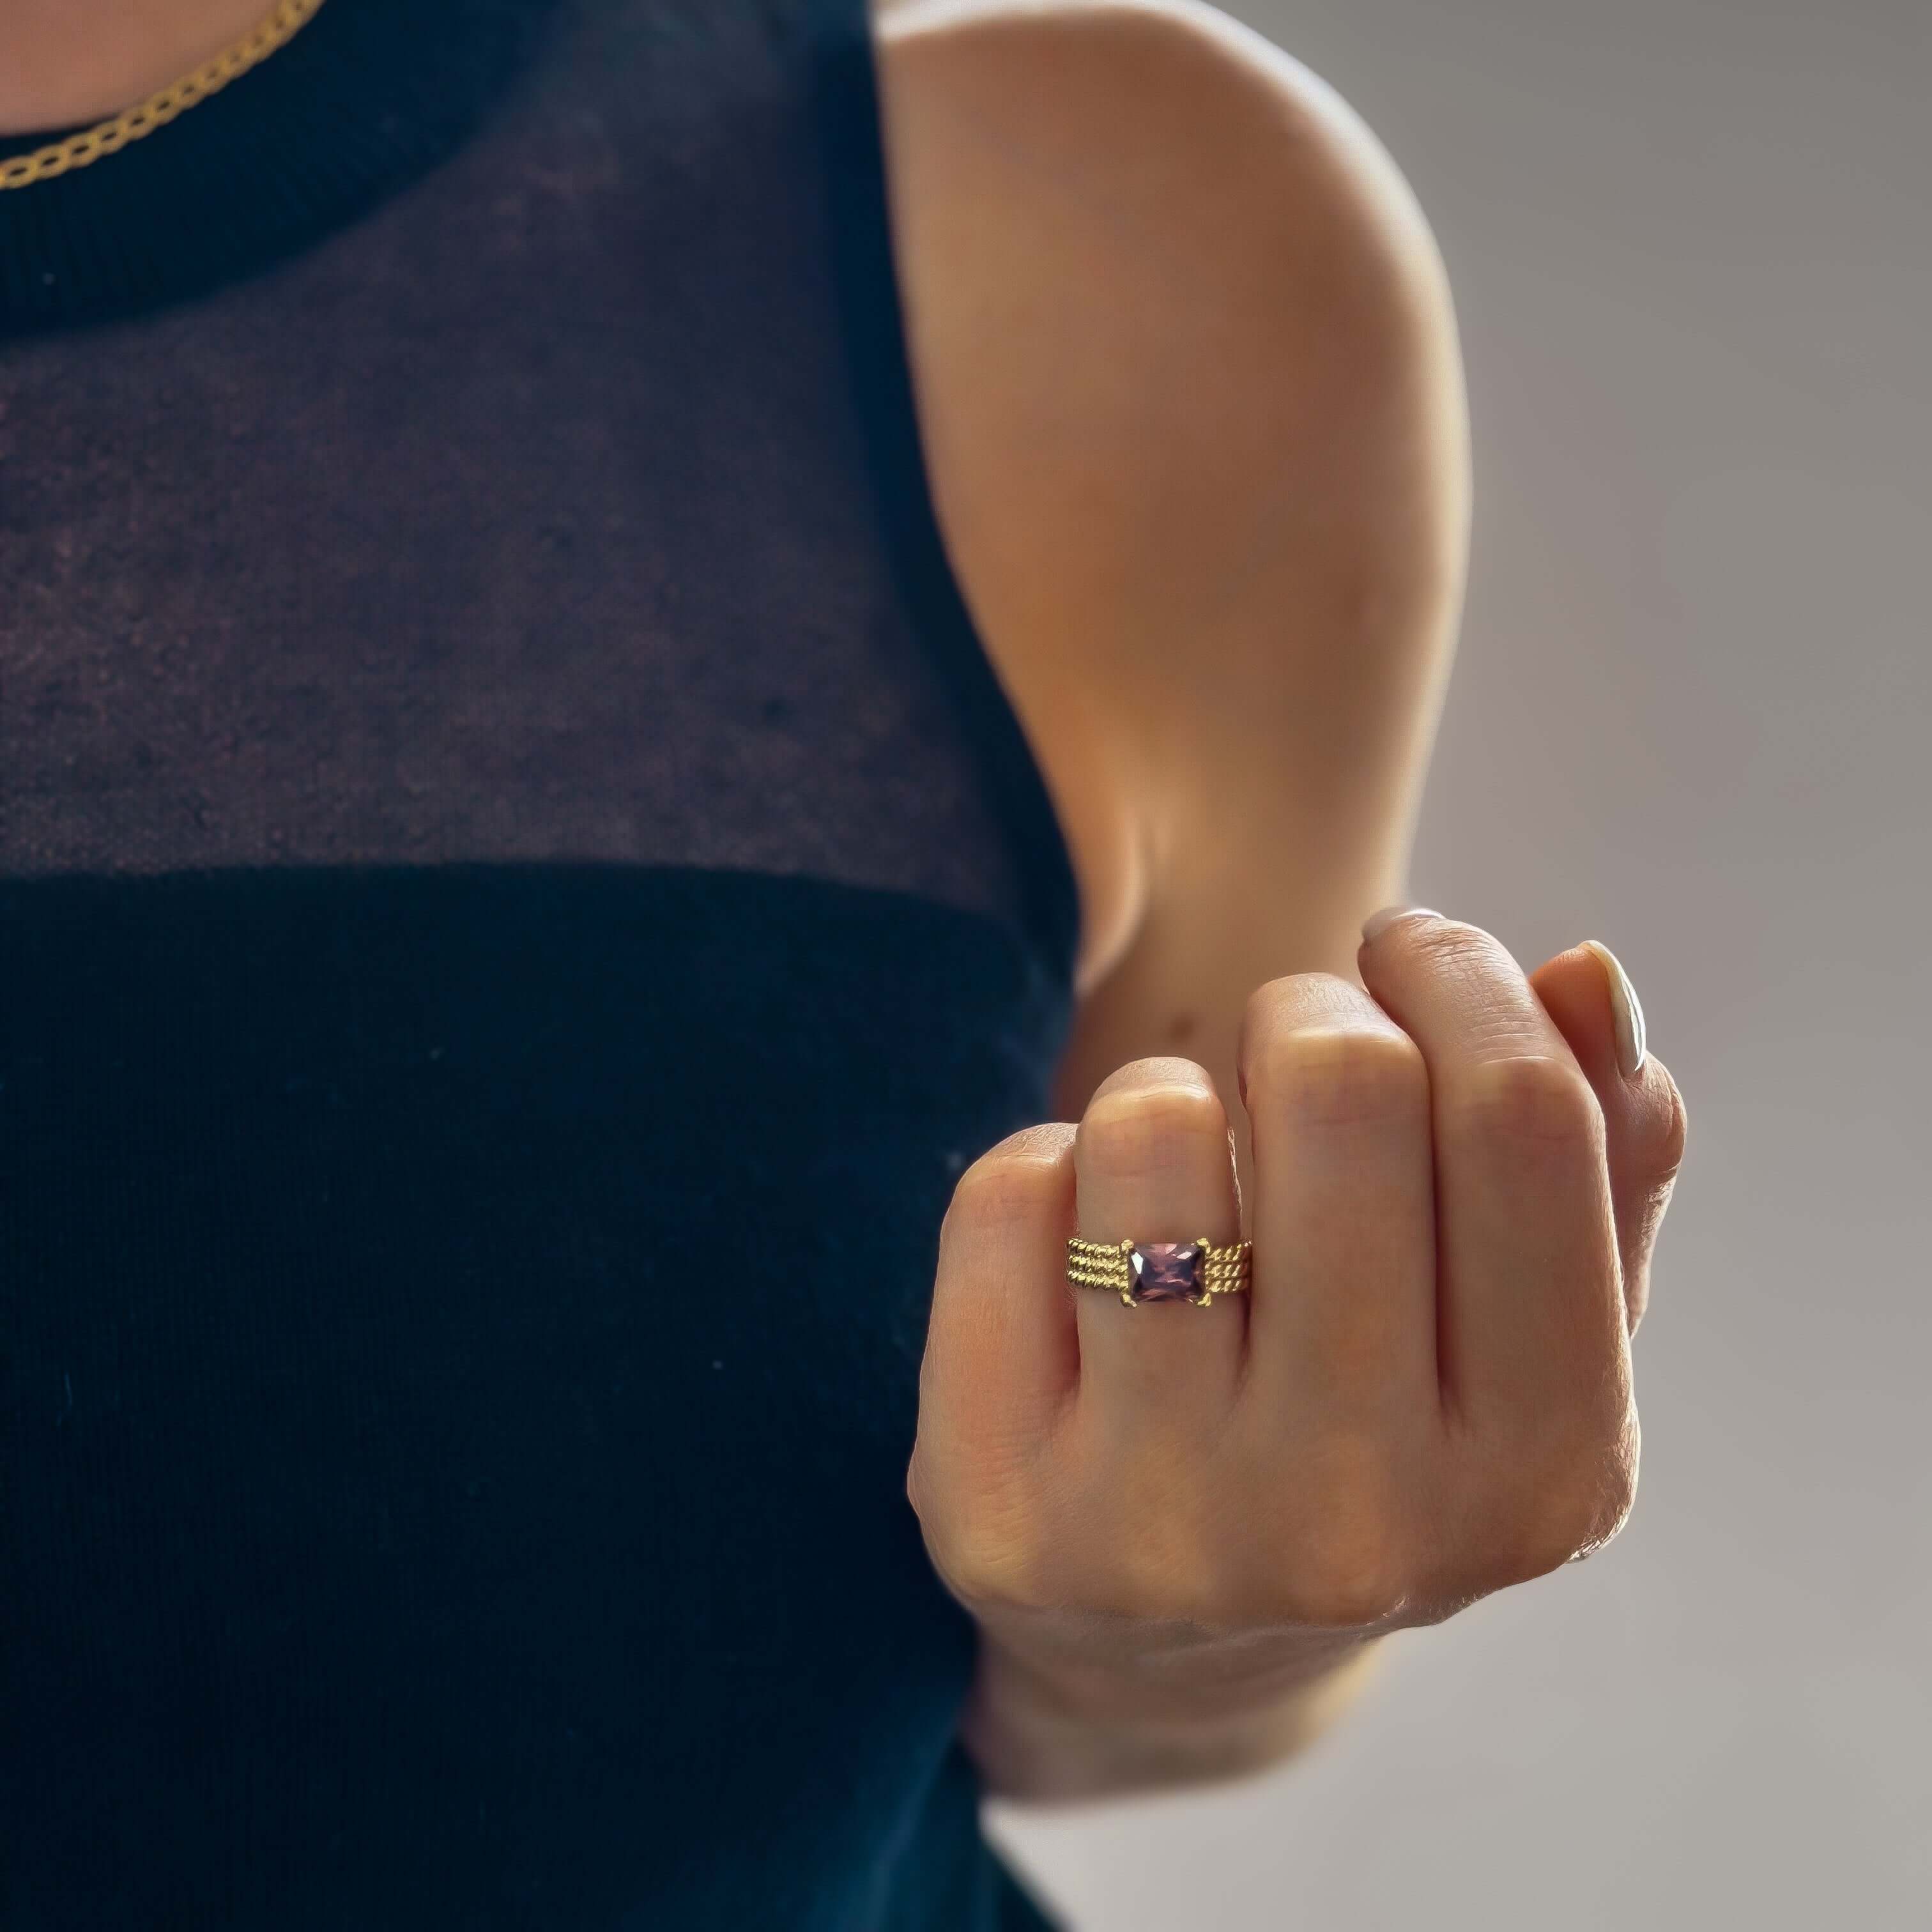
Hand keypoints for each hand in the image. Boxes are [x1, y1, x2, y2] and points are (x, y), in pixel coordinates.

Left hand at [907, 911, 1688, 1786]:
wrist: (1166, 1652)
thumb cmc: (1370, 1434)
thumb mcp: (1522, 1335)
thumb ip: (1596, 1158)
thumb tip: (1585, 971)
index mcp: (1544, 1472)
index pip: (1523, 1113)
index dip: (1457, 975)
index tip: (1406, 952)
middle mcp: (1359, 1519)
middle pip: (1341, 1083)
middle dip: (1305, 1013)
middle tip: (1288, 1050)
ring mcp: (1166, 1524)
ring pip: (1156, 1122)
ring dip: (1166, 1092)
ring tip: (1182, 1167)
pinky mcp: (998, 1506)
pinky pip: (1010, 1192)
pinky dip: (1049, 1173)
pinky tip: (1080, 1257)